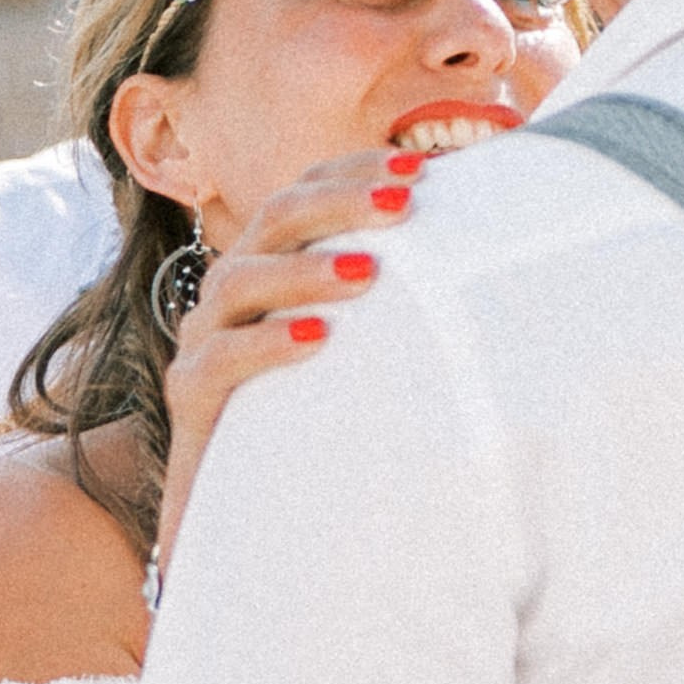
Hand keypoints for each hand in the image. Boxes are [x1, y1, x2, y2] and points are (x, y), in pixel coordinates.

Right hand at [153, 149, 422, 576]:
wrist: (248, 515)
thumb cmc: (320, 424)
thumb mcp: (365, 359)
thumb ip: (405, 312)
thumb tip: (494, 271)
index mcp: (275, 263)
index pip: (305, 191)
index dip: (354, 170)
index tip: (418, 168)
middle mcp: (234, 289)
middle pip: (276, 218)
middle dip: (340, 202)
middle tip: (403, 201)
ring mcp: (205, 338)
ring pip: (243, 278)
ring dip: (308, 268)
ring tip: (369, 272)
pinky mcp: (189, 394)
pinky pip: (220, 358)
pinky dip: (268, 343)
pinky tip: (316, 339)